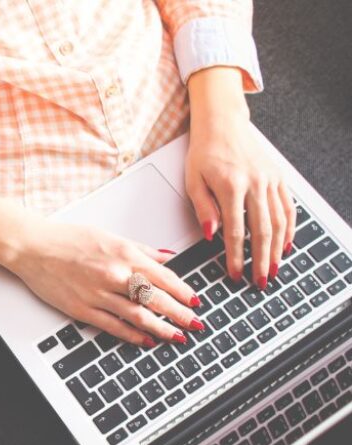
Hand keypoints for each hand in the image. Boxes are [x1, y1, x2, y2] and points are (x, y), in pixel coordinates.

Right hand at [3, 217, 201, 345]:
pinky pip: (114, 326)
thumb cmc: (67, 240)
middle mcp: (115, 275)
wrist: (33, 248)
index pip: (164, 277)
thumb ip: (140, 250)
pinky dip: (133, 335)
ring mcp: (99, 294)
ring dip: (162, 328)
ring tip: (177, 337)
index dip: (184, 292)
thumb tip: (166, 258)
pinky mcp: (83, 309)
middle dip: (181, 314)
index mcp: (124, 254)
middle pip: (157, 299)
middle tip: (196, 324)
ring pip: (139, 316)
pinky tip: (146, 340)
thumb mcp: (109, 236)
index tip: (196, 302)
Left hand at [185, 67, 295, 287]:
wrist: (223, 123)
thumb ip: (203, 208)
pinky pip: (288, 207)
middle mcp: (255, 183)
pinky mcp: (278, 177)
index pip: (235, 231)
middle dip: (261, 260)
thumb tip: (211, 235)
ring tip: (274, 269)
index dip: (236, 256)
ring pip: (279, 221)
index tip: (234, 274)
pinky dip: (289, 228)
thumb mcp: (193, 180)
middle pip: (262, 230)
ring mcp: (270, 180)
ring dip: (277, 249)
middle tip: (261, 281)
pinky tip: (285, 245)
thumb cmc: (204, 152)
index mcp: (231, 186)